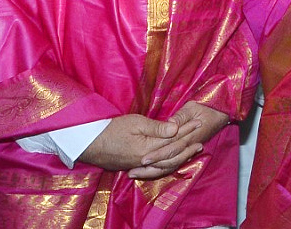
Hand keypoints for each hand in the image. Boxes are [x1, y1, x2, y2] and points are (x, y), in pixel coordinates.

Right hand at [79, 113, 193, 172]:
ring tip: (192, 150)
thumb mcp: (135, 123)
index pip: (173, 139)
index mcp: (148, 148)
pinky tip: (172, 161)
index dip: (186, 130)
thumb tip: (176, 128)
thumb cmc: (111, 129)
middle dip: (188, 146)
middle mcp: (147, 160)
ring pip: (166, 164)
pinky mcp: (135, 166)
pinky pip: (157, 169)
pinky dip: (168, 165)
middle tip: (201, 139)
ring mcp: (140, 165)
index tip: (198, 122)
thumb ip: (157, 128)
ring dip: (181, 157)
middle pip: (173, 154)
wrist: (90, 144)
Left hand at [127, 102, 228, 180]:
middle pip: (168, 162)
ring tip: (136, 174)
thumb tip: (171, 125)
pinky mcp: (186, 151)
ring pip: (170, 166)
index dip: (157, 155)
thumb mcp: (193, 107)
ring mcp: (188, 150)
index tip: (143, 160)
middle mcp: (188, 146)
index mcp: (189, 136)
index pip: (171, 149)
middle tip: (133, 172)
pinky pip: (173, 164)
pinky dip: (160, 169)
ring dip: (153, 172)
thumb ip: (181, 117)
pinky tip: (148, 171)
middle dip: (150, 168)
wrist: (220, 113)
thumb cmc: (206, 107)